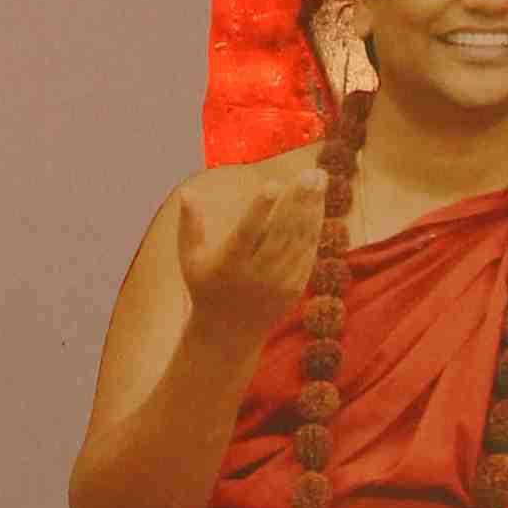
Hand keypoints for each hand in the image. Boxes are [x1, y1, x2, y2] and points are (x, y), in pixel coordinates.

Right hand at [176, 175, 324, 342]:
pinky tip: (319, 204)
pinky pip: (308, 253)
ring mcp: (278, 284)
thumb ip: (190, 226)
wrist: (228, 334)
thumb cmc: (205, 287)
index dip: (259, 209)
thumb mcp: (190, 260)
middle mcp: (256, 275)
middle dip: (298, 202)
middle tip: (310, 173)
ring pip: (299, 241)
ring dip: (312, 209)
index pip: (246, 233)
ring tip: (320, 179)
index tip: (272, 184)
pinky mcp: (294, 288)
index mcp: (228, 266)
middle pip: (280, 234)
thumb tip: (188, 190)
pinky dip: (315, 227)